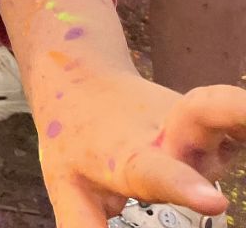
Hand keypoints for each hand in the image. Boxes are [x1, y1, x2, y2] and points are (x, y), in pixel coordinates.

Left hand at [34, 73, 243, 225]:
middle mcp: (172, 134)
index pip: (158, 173)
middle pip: (206, 112)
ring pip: (231, 111)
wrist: (79, 79)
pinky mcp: (218, 123)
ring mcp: (200, 126)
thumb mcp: (65, 183)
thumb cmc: (72, 138)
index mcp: (132, 153)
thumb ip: (84, 223)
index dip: (186, 187)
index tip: (216, 201)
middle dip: (238, 111)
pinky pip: (243, 122)